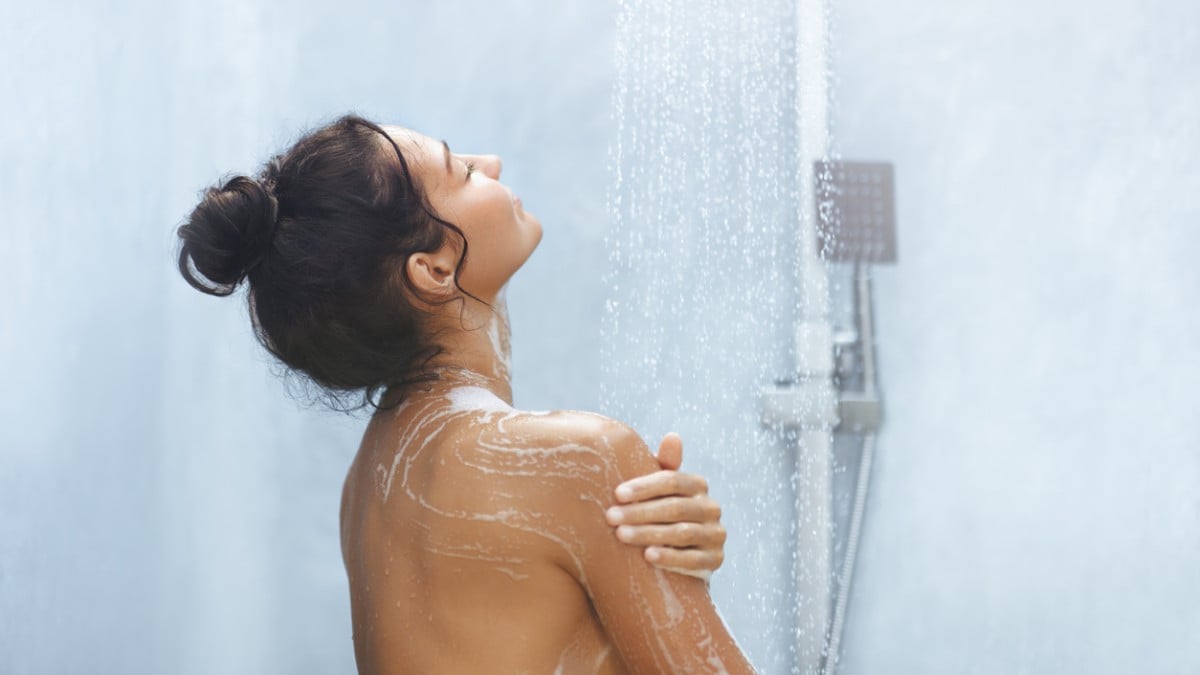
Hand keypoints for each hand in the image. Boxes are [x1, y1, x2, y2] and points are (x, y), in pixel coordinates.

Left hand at [606, 432, 726, 580]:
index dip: (644, 487)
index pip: (672, 481)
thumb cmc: (660, 512)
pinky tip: (648, 556)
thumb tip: (673, 436)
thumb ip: (663, 465)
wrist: (678, 554)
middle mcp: (711, 507)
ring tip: (622, 535)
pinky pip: (693, 560)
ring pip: (682, 533)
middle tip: (611, 517)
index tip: (617, 494)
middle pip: (675, 508)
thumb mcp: (659, 491)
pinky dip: (670, 558)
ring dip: (649, 534)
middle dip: (640, 512)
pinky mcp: (715, 560)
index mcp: (697, 485)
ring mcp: (715, 534)